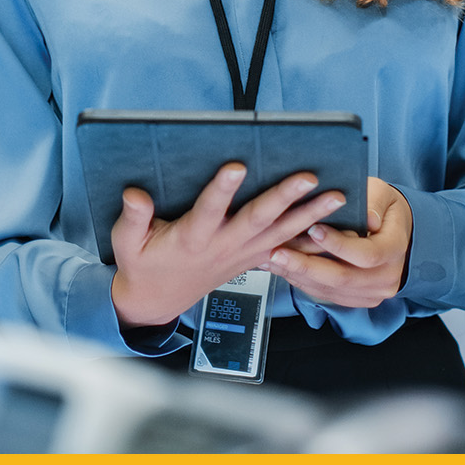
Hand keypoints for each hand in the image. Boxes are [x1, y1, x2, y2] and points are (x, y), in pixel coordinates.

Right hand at [110, 162, 344, 329]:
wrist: (159, 299)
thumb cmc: (144, 264)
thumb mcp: (127, 243)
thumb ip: (132, 218)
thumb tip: (135, 194)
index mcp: (192, 238)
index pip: (209, 210)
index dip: (222, 189)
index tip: (236, 165)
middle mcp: (223, 245)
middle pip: (257, 219)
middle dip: (284, 197)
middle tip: (308, 176)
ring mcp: (241, 254)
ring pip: (280, 232)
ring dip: (310, 214)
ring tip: (337, 196)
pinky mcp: (252, 257)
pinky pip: (286, 247)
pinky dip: (310, 236)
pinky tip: (334, 224)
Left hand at [264, 177, 410, 308]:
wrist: (394, 233)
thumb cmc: (384, 209)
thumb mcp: (384, 194)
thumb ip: (374, 201)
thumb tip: (368, 216)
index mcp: (395, 249)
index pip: (367, 254)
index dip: (338, 245)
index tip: (313, 229)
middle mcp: (387, 277)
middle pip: (343, 278)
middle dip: (306, 265)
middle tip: (277, 252)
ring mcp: (371, 292)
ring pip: (330, 289)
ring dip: (298, 275)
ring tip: (272, 260)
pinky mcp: (355, 299)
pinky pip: (326, 294)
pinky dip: (301, 282)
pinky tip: (281, 269)